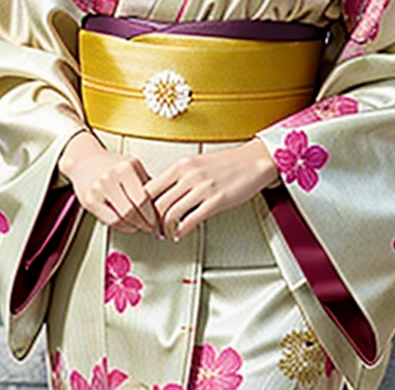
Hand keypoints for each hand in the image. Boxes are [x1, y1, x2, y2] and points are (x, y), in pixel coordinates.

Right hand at [58, 131, 161, 235]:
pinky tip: (128, 224)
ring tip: (141, 226)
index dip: (152, 215)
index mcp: (125, 168)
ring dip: (134, 227)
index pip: (143, 199)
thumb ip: (147, 183)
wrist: (85, 160)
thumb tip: (164, 205)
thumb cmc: (112, 164)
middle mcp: (110, 177)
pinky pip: (109, 221)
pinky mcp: (89, 201)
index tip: (158, 221)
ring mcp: (97, 189)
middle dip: (144, 224)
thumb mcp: (133, 166)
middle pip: (132, 212)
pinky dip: (122, 226)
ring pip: (120, 219)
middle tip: (151, 228)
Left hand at [144, 138, 279, 240]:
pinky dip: (181, 230)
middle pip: (157, 203)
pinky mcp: (216, 201)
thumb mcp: (196, 163)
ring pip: (171, 214)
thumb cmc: (226, 163)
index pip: (149, 188)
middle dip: (150, 221)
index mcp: (181, 165)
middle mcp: (188, 175)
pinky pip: (191, 220)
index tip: (141, 214)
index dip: (141, 205)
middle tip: (149, 229)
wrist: (253, 161)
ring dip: (164, 228)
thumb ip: (178, 177)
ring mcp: (202, 188)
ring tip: (164, 234)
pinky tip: (179, 234)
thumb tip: (160, 193)